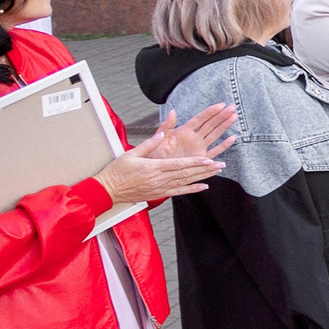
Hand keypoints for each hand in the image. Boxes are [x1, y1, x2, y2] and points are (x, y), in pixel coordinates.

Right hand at [97, 103, 233, 207]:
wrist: (108, 190)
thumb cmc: (117, 171)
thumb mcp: (131, 154)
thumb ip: (149, 144)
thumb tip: (163, 134)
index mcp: (153, 167)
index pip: (179, 164)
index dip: (195, 162)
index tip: (208, 158)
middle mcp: (160, 179)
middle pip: (187, 173)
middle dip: (205, 168)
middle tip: (220, 164)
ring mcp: (160, 188)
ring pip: (186, 182)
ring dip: (203, 177)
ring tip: (217, 171)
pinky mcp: (159, 194)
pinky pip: (179, 191)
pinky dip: (192, 189)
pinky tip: (204, 186)